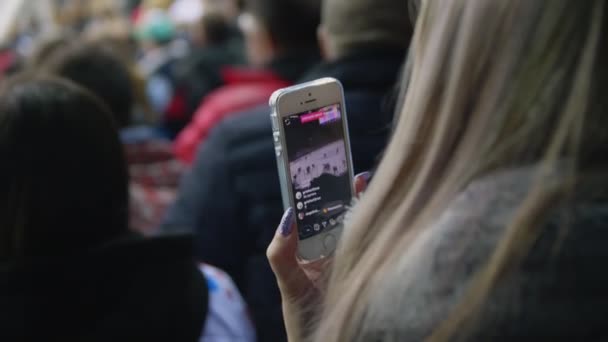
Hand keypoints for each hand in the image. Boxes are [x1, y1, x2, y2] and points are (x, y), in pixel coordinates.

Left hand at [267, 172, 370, 340]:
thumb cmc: (302, 316)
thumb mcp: (289, 284)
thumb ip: (281, 254)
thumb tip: (288, 216)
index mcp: (315, 244)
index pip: (322, 210)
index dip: (327, 189)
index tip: (333, 170)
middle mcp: (338, 246)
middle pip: (347, 213)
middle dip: (353, 193)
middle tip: (361, 176)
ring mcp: (357, 256)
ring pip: (365, 226)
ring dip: (373, 207)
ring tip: (376, 188)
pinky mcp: (373, 269)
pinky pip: (379, 246)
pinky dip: (386, 230)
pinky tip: (391, 217)